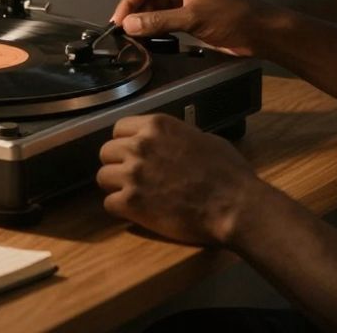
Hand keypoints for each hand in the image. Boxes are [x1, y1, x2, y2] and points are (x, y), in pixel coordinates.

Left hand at [96, 113, 266, 245]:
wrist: (234, 205)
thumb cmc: (228, 172)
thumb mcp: (203, 139)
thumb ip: (176, 136)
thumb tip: (169, 142)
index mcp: (156, 126)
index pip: (119, 128)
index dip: (126, 142)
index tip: (134, 154)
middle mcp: (139, 145)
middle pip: (106, 152)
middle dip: (118, 164)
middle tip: (134, 177)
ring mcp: (133, 174)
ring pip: (102, 177)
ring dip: (116, 186)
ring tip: (135, 195)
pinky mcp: (131, 203)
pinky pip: (108, 204)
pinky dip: (120, 209)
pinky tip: (137, 211)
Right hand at [110, 0, 276, 55]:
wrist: (261, 32)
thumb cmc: (236, 17)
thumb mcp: (192, 19)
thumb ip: (158, 21)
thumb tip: (130, 24)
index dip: (129, 2)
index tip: (118, 21)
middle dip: (136, 13)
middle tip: (124, 32)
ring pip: (158, 8)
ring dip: (146, 22)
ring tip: (135, 37)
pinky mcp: (194, 14)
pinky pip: (168, 18)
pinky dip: (158, 28)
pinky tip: (152, 38)